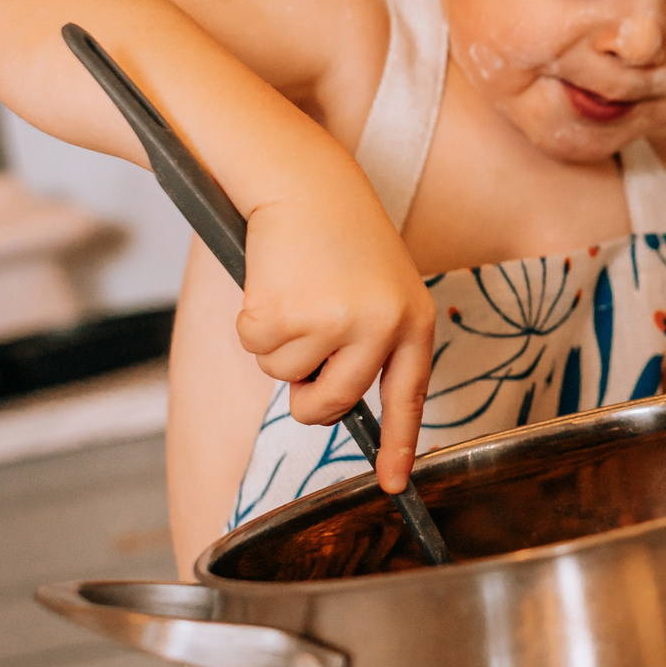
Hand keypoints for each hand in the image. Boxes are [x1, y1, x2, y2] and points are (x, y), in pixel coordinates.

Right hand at [236, 193, 434, 493]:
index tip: (392, 486)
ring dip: (278, 342)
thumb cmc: (338, 235)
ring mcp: (337, 323)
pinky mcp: (289, 315)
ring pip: (285, 376)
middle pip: (330, 404)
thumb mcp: (378, 286)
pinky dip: (252, 322)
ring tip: (297, 288)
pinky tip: (272, 281)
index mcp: (413, 321)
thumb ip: (369, 342)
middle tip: (304, 341)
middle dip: (305, 392)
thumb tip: (328, 403)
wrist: (305, 180)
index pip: (408, 397)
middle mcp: (383, 327)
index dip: (399, 445)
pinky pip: (256, 349)